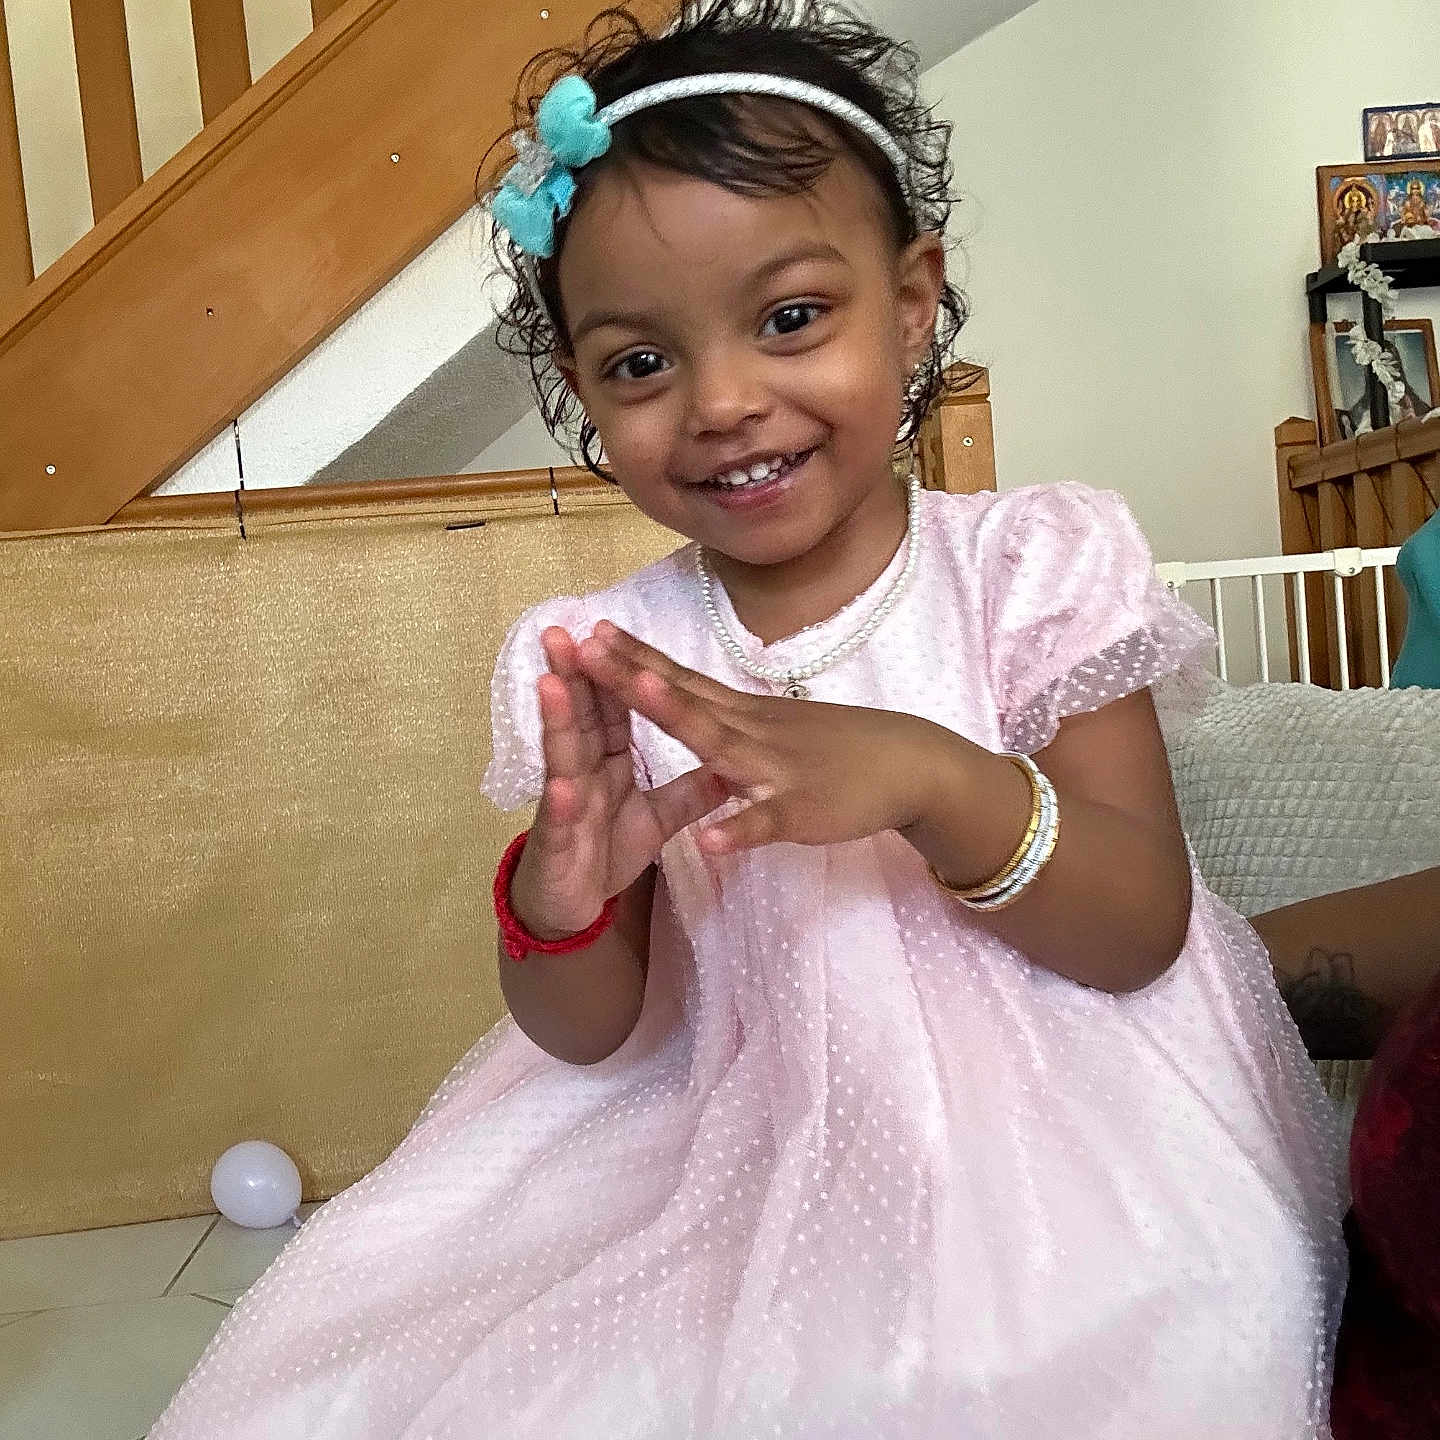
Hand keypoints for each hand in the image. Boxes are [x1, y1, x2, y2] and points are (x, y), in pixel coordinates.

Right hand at [509, 626, 728, 937]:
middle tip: (561, 632)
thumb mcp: (658, 820)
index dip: (615, 669)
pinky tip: (562, 787)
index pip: (613, 706)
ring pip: (563, 758)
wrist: (569, 909)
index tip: (609, 627)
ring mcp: (564, 806)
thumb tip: (727, 761)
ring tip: (551, 684)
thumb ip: (688, 790)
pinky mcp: (557, 845)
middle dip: (570, 674)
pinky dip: (562, 804)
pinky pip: (562, 824)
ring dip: (557, 722)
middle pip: (579, 716)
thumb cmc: (606, 853)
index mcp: (605, 760)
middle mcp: (579, 773)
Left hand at [574, 620, 947, 855]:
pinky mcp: (803, 811)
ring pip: (721, 743)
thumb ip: (725, 717)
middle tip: (585, 647)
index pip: (680, 679)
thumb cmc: (838, 747)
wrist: (910, 763)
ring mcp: (776, 769)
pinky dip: (740, 830)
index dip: (633, 659)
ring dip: (680, 717)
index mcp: (741, 714)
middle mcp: (751, 730)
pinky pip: (768, 821)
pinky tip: (710, 840)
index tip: (588, 632)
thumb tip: (681, 697)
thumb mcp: (773, 726)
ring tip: (641, 692)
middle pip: (685, 699)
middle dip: (633, 676)